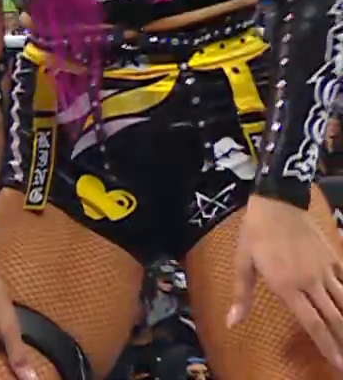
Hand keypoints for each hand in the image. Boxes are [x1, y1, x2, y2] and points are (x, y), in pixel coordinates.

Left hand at [228, 193, 342, 369]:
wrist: (278, 203)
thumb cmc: (255, 234)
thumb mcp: (242, 263)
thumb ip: (242, 295)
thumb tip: (232, 323)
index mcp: (288, 286)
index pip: (313, 323)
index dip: (326, 345)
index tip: (337, 362)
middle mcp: (311, 282)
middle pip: (334, 318)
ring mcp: (326, 270)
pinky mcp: (334, 258)